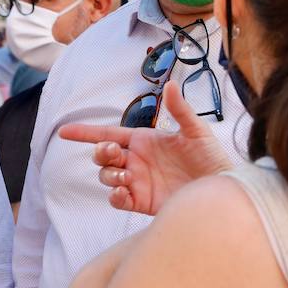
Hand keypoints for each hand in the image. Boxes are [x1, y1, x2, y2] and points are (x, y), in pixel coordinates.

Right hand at [58, 81, 231, 216]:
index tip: (64, 131)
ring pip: (106, 176)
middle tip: (112, 153)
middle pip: (102, 155)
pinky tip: (122, 191)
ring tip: (125, 176)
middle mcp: (136, 160)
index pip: (108, 134)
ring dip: (108, 174)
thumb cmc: (212, 158)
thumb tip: (170, 85)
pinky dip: (114, 195)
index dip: (85, 133)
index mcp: (144, 140)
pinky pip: (117, 199)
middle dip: (99, 152)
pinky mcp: (142, 202)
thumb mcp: (196, 131)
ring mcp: (137, 181)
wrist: (222, 190)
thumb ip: (180, 110)